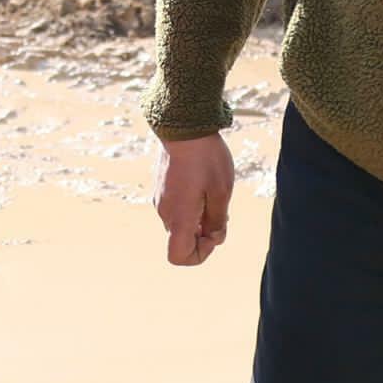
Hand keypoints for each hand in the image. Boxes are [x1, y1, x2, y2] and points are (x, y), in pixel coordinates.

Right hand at [155, 131, 235, 265]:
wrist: (183, 126)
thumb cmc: (206, 159)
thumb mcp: (222, 191)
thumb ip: (218, 220)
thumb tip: (213, 236)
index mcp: (180, 217)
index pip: (178, 257)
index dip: (199, 255)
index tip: (214, 234)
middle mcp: (165, 212)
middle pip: (182, 240)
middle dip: (203, 234)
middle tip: (221, 210)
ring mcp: (160, 199)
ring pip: (180, 222)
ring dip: (198, 218)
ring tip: (214, 194)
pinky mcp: (161, 188)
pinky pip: (176, 208)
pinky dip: (191, 206)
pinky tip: (203, 184)